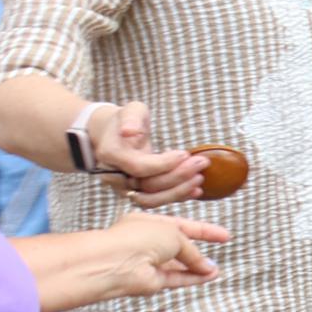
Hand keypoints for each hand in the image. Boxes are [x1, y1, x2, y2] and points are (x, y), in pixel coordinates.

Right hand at [86, 100, 208, 207]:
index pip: (138, 167)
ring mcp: (124, 187)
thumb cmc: (127, 119)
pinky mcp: (136, 192)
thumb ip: (131, 118)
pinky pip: (155, 200)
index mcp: (110, 155)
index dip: (163, 164)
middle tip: (201, 162)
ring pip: (151, 199)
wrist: (113, 133)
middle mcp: (114, 176)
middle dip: (177, 176)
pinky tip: (196, 190)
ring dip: (178, 191)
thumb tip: (129, 131)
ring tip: (200, 178)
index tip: (185, 154)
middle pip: (147, 186)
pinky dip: (176, 197)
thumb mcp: (130, 111)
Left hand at [91, 211, 227, 298]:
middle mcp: (146, 242)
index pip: (180, 225)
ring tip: (215, 270)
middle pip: (178, 246)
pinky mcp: (151, 281)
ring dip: (197, 267)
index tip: (222, 235)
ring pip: (178, 265)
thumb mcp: (174, 234)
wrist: (116, 262)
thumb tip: (207, 265)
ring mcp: (147, 262)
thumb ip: (192, 250)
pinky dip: (193, 278)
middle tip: (221, 250)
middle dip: (198, 251)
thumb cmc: (138, 238)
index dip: (202, 230)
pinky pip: (176, 279)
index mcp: (147, 222)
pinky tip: (209, 277)